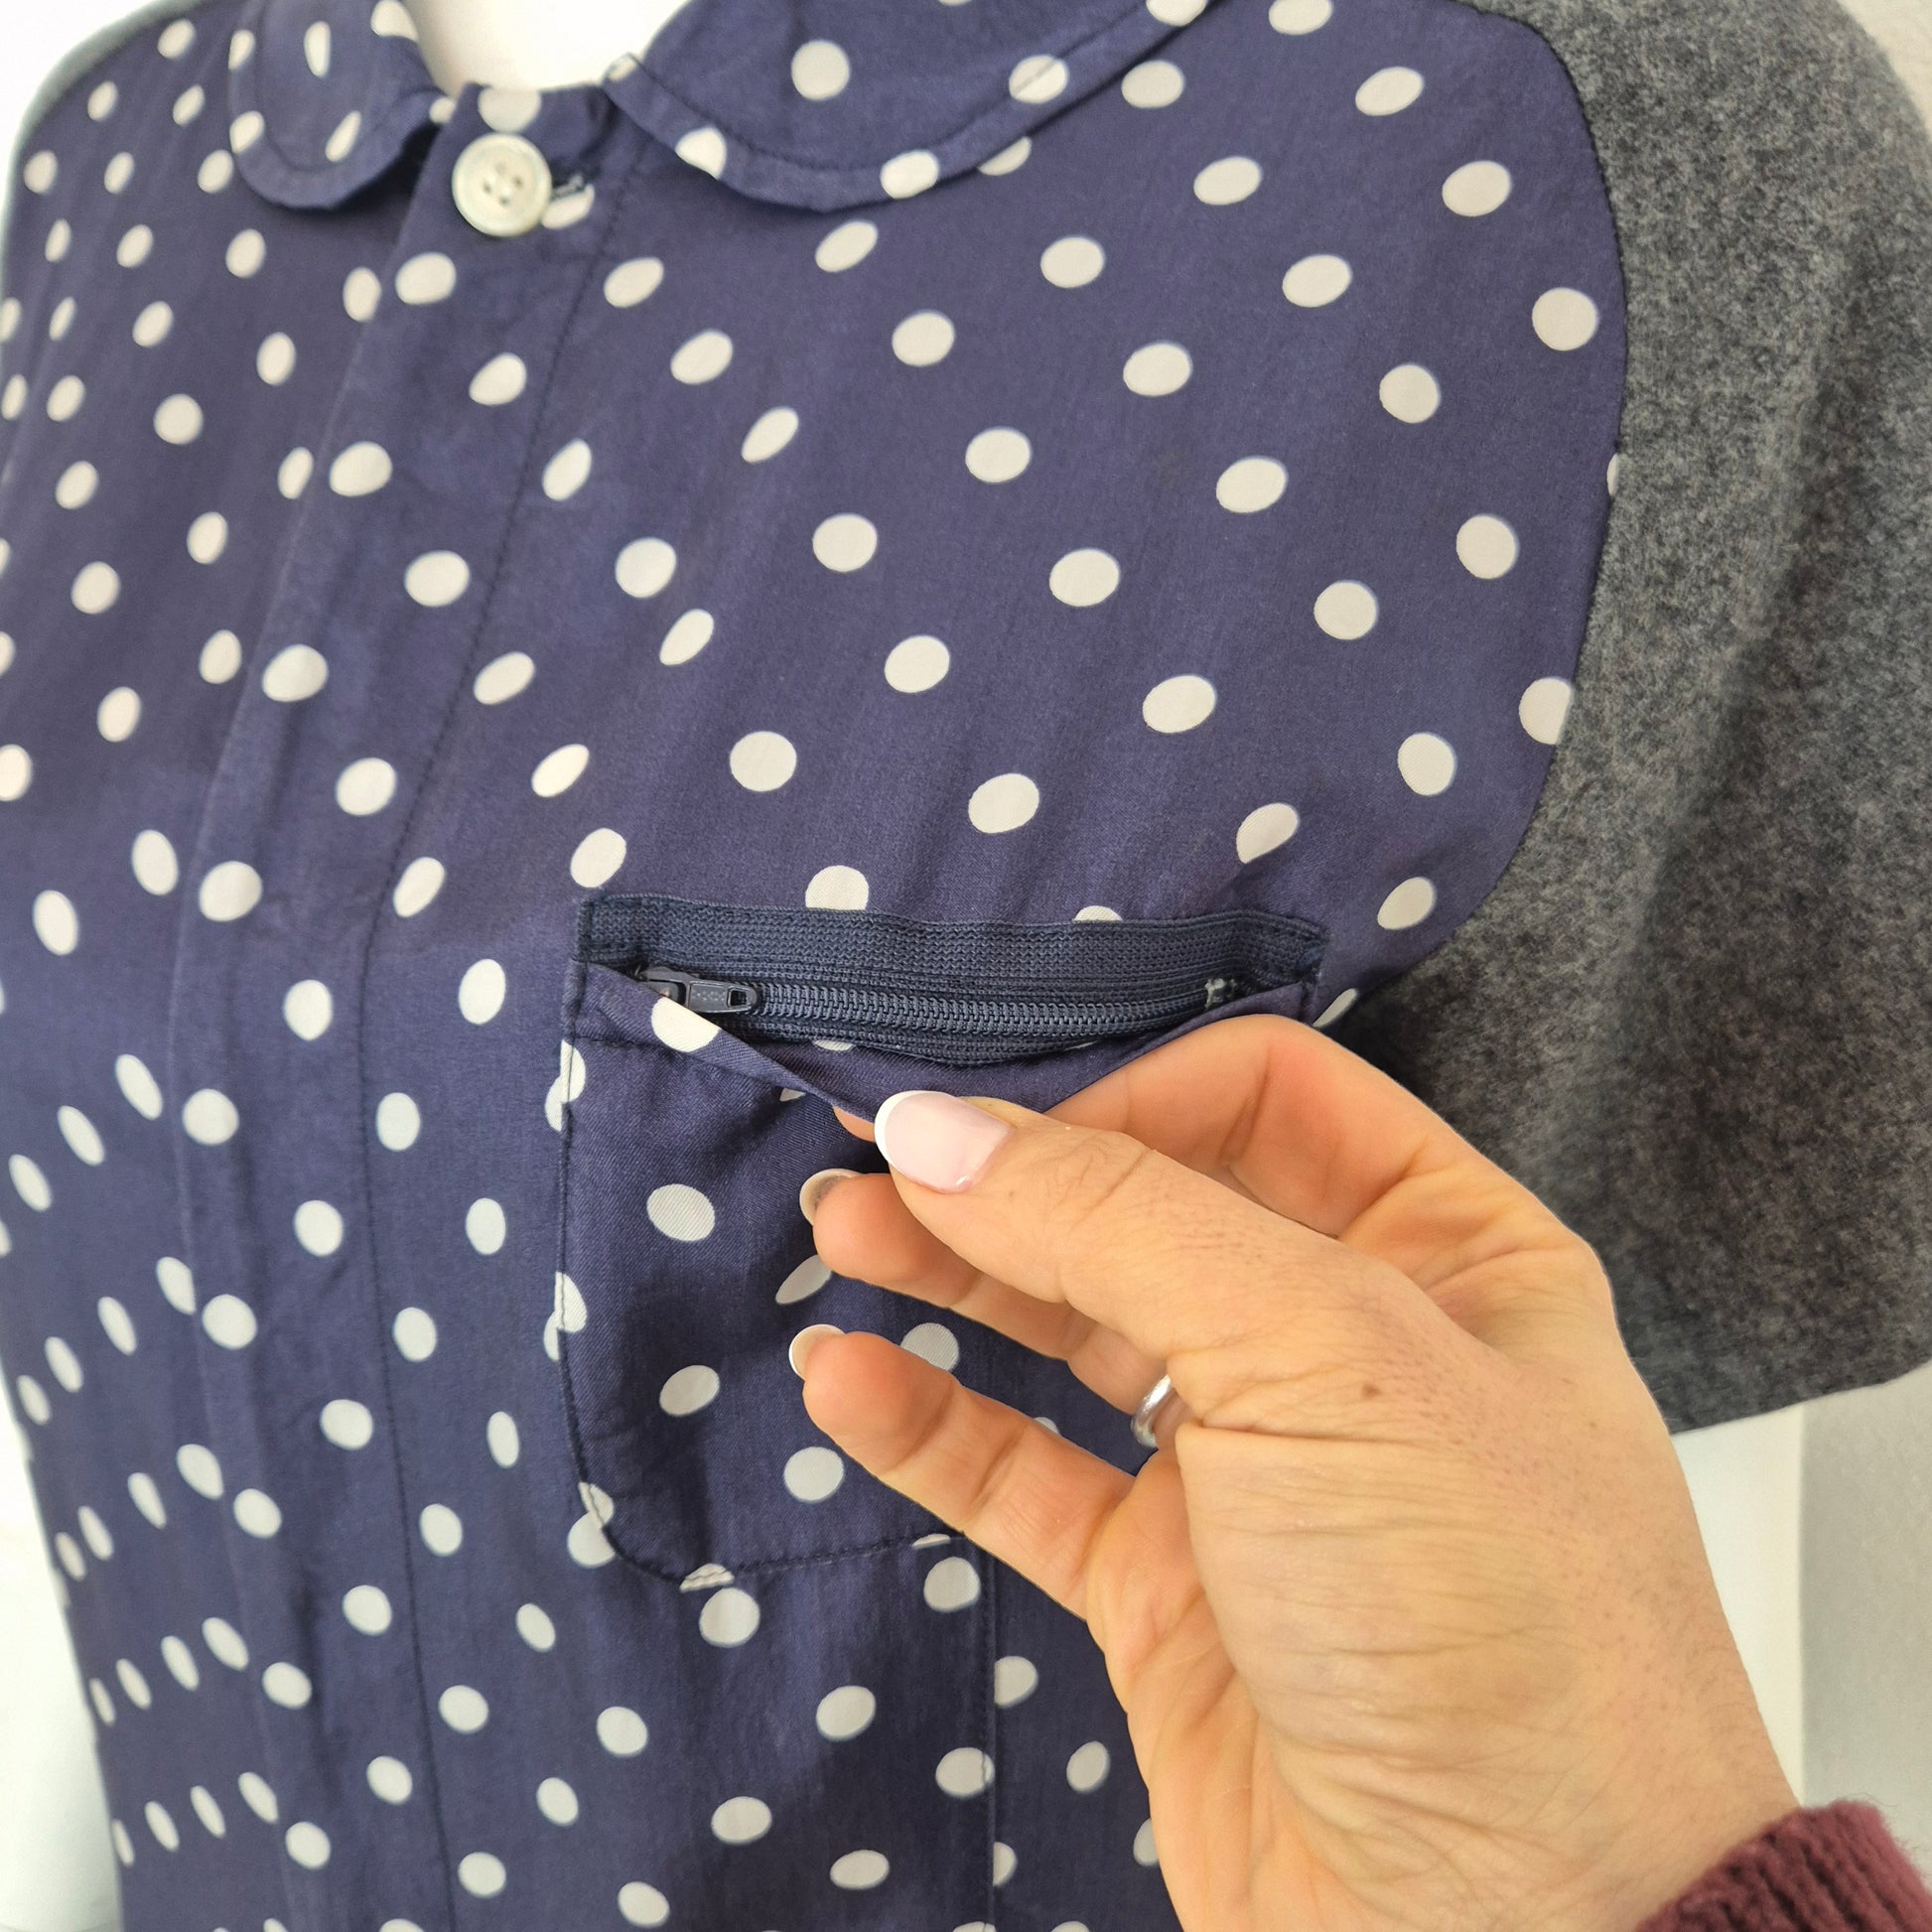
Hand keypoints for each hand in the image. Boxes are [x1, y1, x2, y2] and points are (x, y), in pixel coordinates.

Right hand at [800, 1014, 1794, 1931]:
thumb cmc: (1502, 1631)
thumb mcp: (1323, 1356)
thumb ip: (1118, 1224)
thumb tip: (944, 1130)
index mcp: (1449, 1252)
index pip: (1266, 1099)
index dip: (1127, 1090)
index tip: (1004, 1122)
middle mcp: (1351, 1349)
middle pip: (1150, 1209)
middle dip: (1011, 1179)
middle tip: (875, 1166)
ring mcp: (1253, 1473)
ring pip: (1075, 1335)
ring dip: (955, 1281)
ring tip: (841, 1238)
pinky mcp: (1169, 1596)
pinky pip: (1028, 1480)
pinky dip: (935, 1427)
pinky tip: (852, 1384)